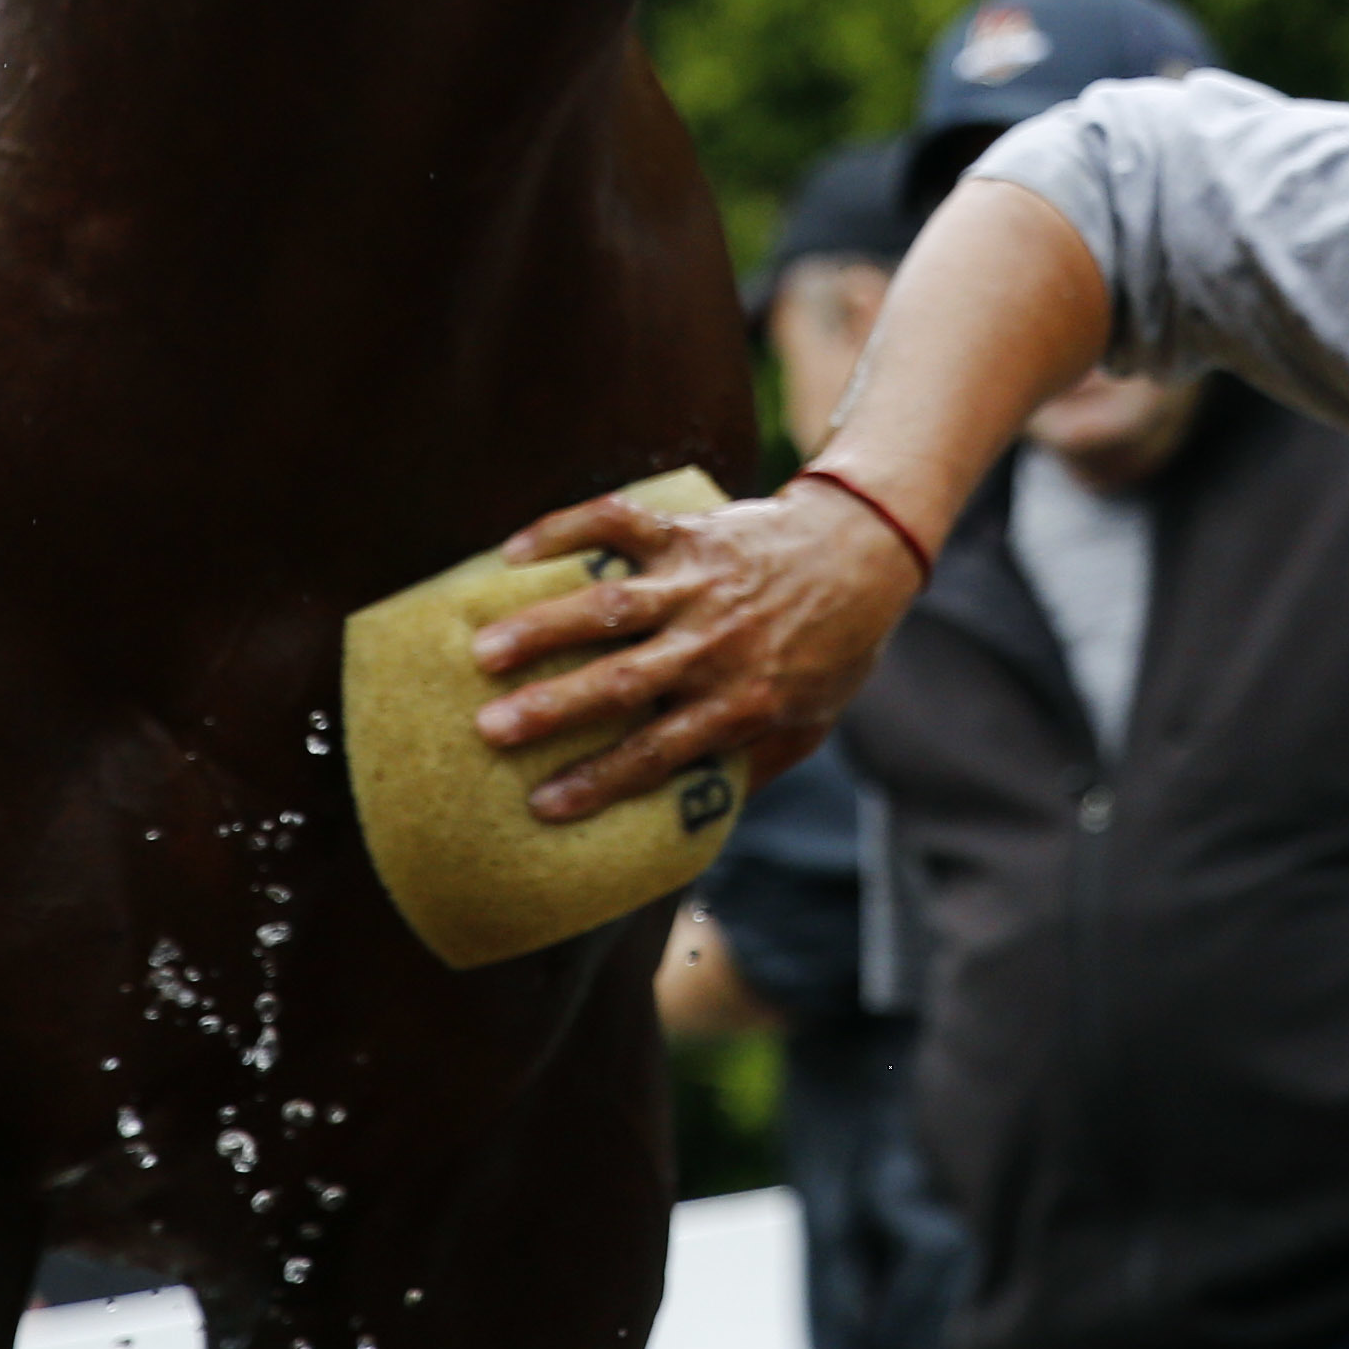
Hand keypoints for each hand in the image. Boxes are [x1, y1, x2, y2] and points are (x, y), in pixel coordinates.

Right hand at [467, 477, 931, 820]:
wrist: (866, 550)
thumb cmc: (834, 648)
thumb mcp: (812, 723)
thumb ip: (756, 769)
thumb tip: (697, 825)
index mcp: (742, 700)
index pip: (662, 751)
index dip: (602, 781)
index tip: (541, 805)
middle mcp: (715, 644)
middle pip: (624, 681)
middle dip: (554, 706)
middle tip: (489, 729)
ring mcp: (698, 583)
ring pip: (612, 604)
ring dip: (545, 625)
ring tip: (482, 648)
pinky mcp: (689, 531)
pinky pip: (620, 524)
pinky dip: (566, 530)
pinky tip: (513, 552)